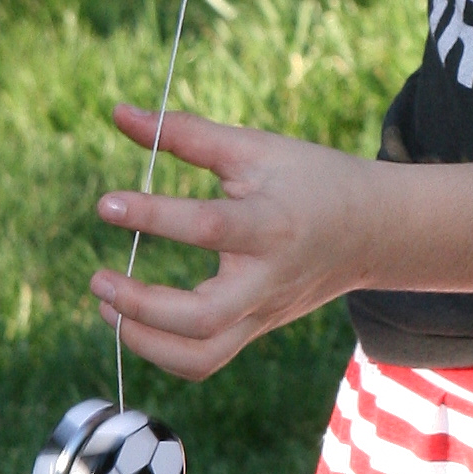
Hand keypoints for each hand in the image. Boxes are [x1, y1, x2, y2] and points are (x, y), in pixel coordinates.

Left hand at [88, 101, 376, 378]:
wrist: (373, 230)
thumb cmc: (311, 179)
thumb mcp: (254, 148)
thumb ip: (186, 134)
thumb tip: (119, 113)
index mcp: (270, 225)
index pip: (206, 228)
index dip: (151, 216)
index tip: (106, 204)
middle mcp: (266, 280)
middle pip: (202, 318)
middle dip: (141, 307)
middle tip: (99, 281)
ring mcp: (262, 312)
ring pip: (201, 357)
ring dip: (145, 342)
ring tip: (107, 308)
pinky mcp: (256, 329)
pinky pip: (205, 360)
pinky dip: (164, 352)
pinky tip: (134, 321)